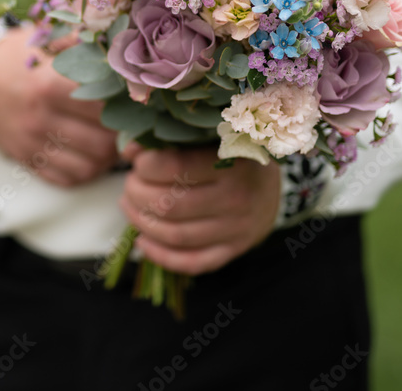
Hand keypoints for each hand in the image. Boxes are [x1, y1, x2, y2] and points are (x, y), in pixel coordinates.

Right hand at [0, 28, 119, 187]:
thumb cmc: (18, 57)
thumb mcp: (45, 39)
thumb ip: (81, 40)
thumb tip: (118, 43)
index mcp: (48, 86)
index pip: (105, 107)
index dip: (126, 106)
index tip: (133, 101)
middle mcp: (40, 120)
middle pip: (102, 143)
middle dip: (122, 137)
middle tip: (129, 125)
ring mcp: (32, 144)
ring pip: (89, 166)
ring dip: (108, 157)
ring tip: (112, 140)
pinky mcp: (27, 160)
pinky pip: (68, 179)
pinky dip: (86, 171)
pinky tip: (90, 153)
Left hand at [119, 146, 280, 275]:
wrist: (272, 187)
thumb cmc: (231, 156)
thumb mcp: (209, 138)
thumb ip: (170, 139)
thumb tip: (129, 149)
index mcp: (231, 162)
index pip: (175, 168)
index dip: (145, 165)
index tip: (137, 160)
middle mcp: (236, 198)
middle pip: (170, 205)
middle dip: (137, 194)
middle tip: (130, 184)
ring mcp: (236, 229)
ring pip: (176, 236)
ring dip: (141, 222)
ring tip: (129, 206)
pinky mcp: (233, 251)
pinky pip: (191, 262)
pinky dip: (160, 256)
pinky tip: (142, 242)